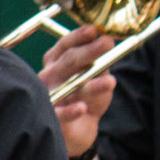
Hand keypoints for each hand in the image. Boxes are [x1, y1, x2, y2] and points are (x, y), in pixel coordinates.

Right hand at [40, 24, 116, 157]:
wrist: (76, 130)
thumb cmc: (84, 97)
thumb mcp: (93, 75)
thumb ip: (98, 62)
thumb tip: (108, 41)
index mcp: (57, 62)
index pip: (65, 45)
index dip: (79, 36)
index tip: (94, 30)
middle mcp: (50, 76)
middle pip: (68, 62)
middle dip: (89, 52)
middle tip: (107, 43)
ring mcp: (49, 96)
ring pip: (70, 87)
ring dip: (91, 84)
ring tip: (110, 82)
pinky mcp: (52, 118)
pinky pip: (60, 114)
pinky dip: (71, 112)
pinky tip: (82, 108)